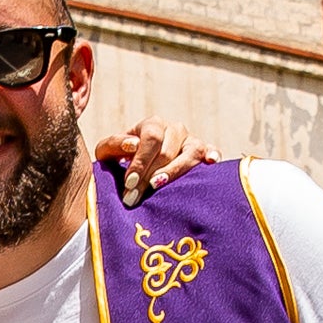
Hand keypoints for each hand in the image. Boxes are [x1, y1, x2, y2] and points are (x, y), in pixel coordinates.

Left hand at [92, 121, 222, 201]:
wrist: (137, 169)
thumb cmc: (121, 160)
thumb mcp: (108, 152)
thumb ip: (113, 145)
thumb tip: (132, 145)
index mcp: (153, 124)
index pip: (151, 138)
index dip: (140, 161)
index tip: (129, 183)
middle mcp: (175, 130)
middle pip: (168, 151)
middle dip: (149, 176)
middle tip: (134, 197)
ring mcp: (191, 142)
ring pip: (191, 153)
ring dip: (174, 171)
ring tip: (158, 185)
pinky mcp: (204, 154)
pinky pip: (212, 151)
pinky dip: (213, 155)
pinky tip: (211, 162)